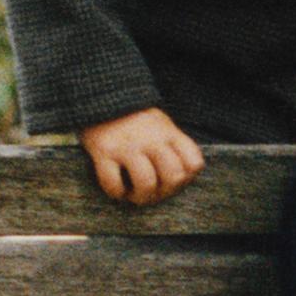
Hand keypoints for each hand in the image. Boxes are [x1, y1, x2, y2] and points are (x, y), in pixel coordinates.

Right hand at [80, 106, 204, 205]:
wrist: (101, 98)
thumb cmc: (135, 120)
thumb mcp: (162, 124)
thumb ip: (173, 145)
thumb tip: (182, 178)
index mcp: (169, 133)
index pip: (194, 164)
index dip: (187, 179)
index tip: (172, 180)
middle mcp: (152, 139)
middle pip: (174, 177)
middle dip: (165, 193)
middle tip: (153, 193)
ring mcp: (128, 146)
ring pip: (147, 183)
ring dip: (141, 197)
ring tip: (134, 195)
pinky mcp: (104, 151)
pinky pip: (113, 183)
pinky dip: (116, 193)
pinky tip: (117, 189)